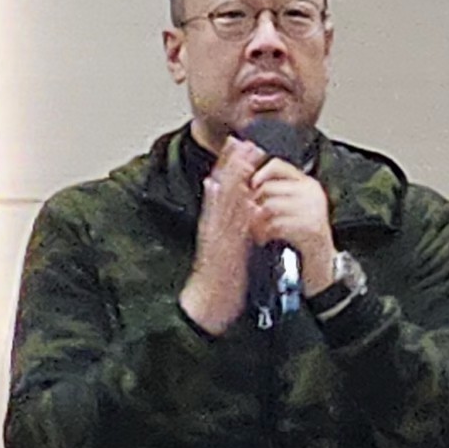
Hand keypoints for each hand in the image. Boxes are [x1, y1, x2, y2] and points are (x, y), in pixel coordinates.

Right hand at [178, 141, 257, 335]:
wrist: (207, 307)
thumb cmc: (220, 281)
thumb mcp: (227, 249)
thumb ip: (233, 227)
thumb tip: (241, 207)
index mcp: (217, 227)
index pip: (224, 191)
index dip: (230, 166)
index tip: (237, 144)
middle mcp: (215, 228)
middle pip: (223, 191)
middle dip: (231, 165)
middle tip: (239, 140)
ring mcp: (218, 238)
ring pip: (226, 203)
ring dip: (232, 179)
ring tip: (240, 158)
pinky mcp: (223, 250)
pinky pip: (228, 227)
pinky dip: (230, 210)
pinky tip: (234, 194)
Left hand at [246, 153, 341, 294]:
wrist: (321, 259)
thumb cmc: (301, 232)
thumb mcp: (292, 207)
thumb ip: (275, 191)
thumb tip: (245, 179)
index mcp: (306, 183)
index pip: (277, 165)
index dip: (258, 174)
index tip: (248, 186)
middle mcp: (312, 192)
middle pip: (268, 187)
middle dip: (252, 203)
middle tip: (247, 217)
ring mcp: (313, 209)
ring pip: (269, 205)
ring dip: (255, 220)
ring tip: (254, 230)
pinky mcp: (311, 227)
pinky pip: (277, 224)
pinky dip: (264, 232)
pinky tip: (262, 239)